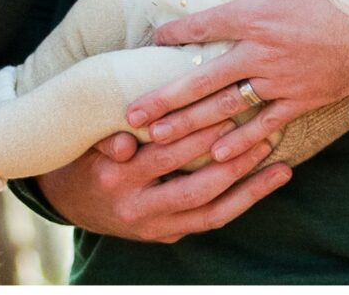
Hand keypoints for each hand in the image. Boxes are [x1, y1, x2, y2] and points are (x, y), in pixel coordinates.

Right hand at [37, 122, 290, 242]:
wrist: (68, 200)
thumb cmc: (87, 155)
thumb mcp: (89, 142)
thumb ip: (108, 137)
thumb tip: (126, 140)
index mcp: (117, 178)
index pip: (165, 155)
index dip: (200, 135)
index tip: (230, 112)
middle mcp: (137, 208)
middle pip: (195, 188)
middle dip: (234, 163)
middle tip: (265, 135)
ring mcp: (154, 227)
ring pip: (210, 214)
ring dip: (249, 191)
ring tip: (281, 168)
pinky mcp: (166, 236)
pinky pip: (210, 222)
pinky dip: (240, 204)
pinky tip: (266, 185)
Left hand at [126, 0, 348, 163]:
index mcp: (255, 14)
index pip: (203, 25)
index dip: (174, 33)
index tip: (153, 41)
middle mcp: (260, 50)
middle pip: (202, 78)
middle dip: (165, 96)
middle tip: (132, 113)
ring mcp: (280, 78)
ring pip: (226, 106)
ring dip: (191, 124)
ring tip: (159, 138)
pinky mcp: (303, 98)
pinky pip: (266, 124)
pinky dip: (241, 140)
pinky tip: (216, 155)